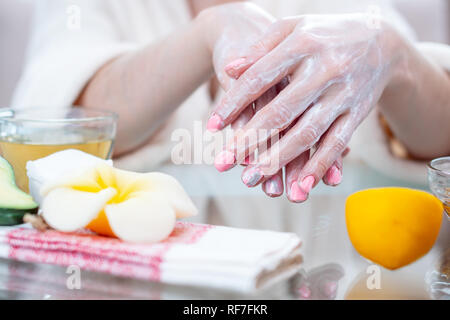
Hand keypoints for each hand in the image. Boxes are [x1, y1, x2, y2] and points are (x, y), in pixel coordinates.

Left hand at [208, 14, 401, 198]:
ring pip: (307, 133)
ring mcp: (343, 94)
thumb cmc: (326, 34)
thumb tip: (230, 70)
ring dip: (279, 161)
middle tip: (223, 163)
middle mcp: (324, 71)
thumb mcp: (293, 28)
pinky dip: (319, 166)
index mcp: (302, 45)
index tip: (212, 126)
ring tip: (252, 179)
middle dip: (249, 141)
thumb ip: (261, 48)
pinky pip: (338, 143)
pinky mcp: (358, 112)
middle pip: (281, 112)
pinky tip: (301, 186)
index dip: (233, 102)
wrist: (383, 40)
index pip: (259, 78)